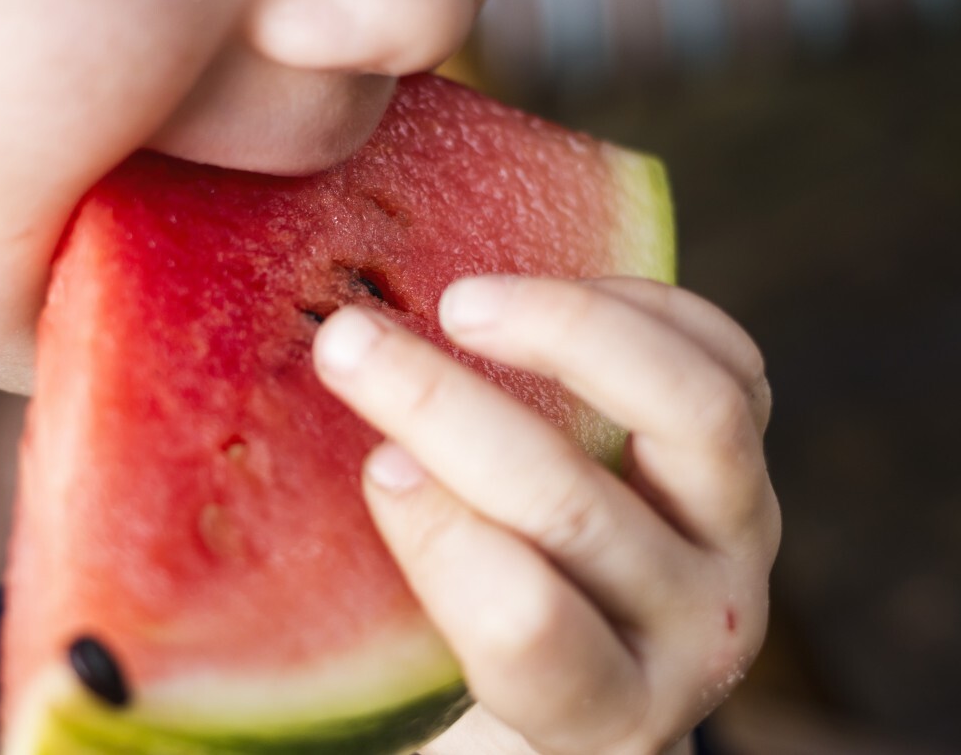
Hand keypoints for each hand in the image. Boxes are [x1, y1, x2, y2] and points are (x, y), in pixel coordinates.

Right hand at [313, 276, 778, 754]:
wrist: (622, 664)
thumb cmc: (499, 670)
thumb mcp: (440, 684)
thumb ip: (384, 610)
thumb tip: (239, 513)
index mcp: (604, 716)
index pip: (535, 638)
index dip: (451, 550)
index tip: (374, 466)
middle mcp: (693, 630)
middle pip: (582, 511)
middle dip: (451, 413)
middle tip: (350, 344)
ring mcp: (742, 540)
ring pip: (697, 416)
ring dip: (568, 337)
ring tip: (462, 302)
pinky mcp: (757, 463)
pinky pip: (733, 364)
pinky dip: (645, 309)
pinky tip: (549, 285)